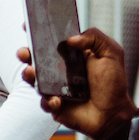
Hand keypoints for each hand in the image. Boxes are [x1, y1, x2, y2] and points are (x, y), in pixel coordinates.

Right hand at [17, 28, 134, 136]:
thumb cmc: (113, 84)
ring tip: (32, 72)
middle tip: (25, 52)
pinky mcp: (54, 105)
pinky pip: (44, 101)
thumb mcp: (111, 52)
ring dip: (29, 75)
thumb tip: (71, 39)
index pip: (52, 40)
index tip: (28, 25)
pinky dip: (48, 100)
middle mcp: (61, 70)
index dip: (39, 32)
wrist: (113, 114)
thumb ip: (94, 37)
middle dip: (26, 53)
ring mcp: (56, 87)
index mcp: (72, 54)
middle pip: (37, 58)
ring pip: (34, 79)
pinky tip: (57, 100)